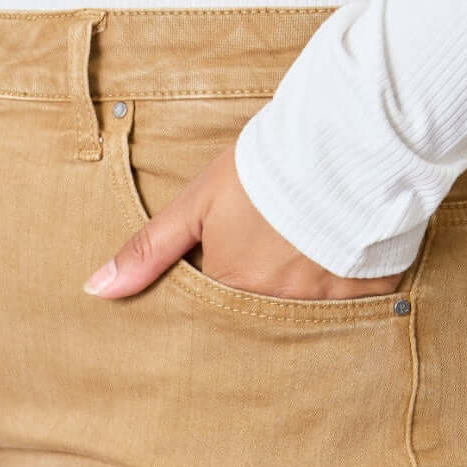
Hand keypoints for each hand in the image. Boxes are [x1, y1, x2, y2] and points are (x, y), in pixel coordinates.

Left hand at [82, 142, 405, 298]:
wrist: (349, 140)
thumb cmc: (266, 167)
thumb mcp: (198, 203)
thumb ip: (149, 251)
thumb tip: (96, 291)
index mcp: (232, 288)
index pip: (210, 318)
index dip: (215, 298)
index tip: (224, 281)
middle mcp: (276, 308)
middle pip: (256, 326)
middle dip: (256, 308)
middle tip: (267, 275)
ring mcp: (325, 306)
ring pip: (302, 321)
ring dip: (298, 301)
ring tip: (303, 269)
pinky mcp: (370, 296)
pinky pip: (352, 313)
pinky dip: (344, 295)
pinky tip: (342, 268)